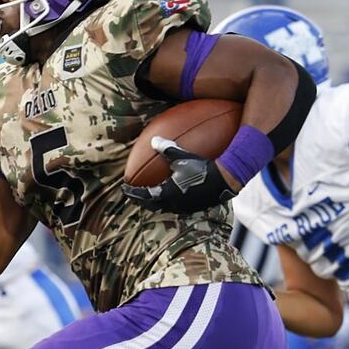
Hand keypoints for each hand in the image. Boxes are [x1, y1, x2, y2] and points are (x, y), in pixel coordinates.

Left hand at [122, 137, 236, 213]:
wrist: (224, 181)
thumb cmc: (202, 168)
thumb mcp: (183, 157)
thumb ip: (167, 149)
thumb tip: (154, 140)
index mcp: (166, 193)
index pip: (143, 195)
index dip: (132, 192)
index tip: (124, 188)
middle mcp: (172, 204)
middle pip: (150, 205)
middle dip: (140, 200)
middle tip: (133, 195)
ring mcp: (182, 208)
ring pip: (162, 208)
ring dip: (153, 203)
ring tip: (148, 197)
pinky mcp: (191, 208)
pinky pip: (173, 207)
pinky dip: (166, 202)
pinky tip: (169, 195)